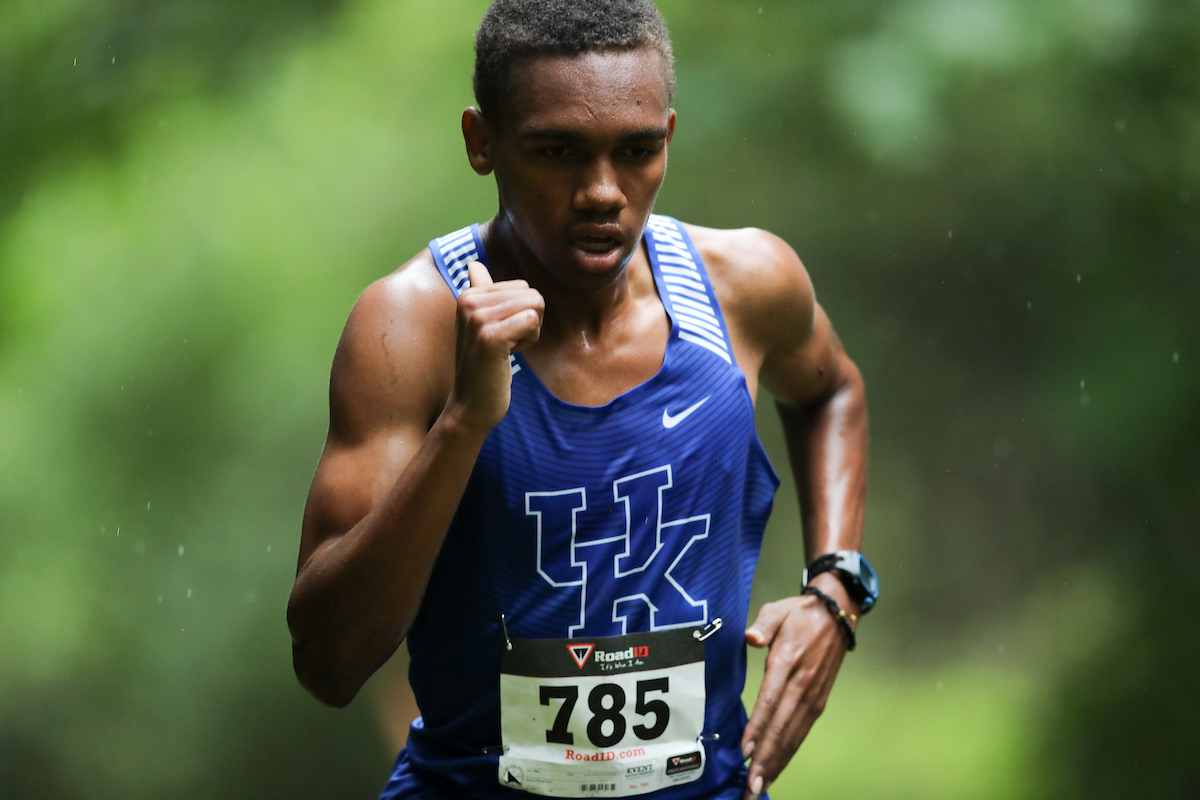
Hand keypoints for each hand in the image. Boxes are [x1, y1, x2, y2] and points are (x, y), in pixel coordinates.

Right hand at [446, 262, 543, 430]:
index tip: (500, 335)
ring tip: (505, 350)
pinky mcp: (490, 337)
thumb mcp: (479, 323)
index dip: (520, 314)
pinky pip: (532, 320)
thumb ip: (479, 291)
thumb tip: (473, 264)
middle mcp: (468, 301)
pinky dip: (528, 341)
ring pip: (534, 306)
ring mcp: (477, 318)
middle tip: (505, 344)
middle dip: (528, 322)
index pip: (523, 287)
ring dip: (529, 333)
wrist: (472, 404)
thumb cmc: (484, 364)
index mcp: (468, 294)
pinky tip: (508, 356)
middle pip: (532, 294)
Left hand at [740, 587, 849, 797]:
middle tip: (751, 785)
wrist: (837, 615)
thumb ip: (762, 625)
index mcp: (788, 662)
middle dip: (765, 759)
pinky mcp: (819, 702)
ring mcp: (813, 696)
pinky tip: (776, 767)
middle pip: (782, 727)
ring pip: (793, 736)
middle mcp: (802, 684)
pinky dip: (788, 752)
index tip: (744, 751)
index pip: (770, 701)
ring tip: (760, 786)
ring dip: (776, 762)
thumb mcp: (777, 610)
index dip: (757, 728)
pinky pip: (801, 732)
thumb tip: (750, 637)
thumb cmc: (799, 614)